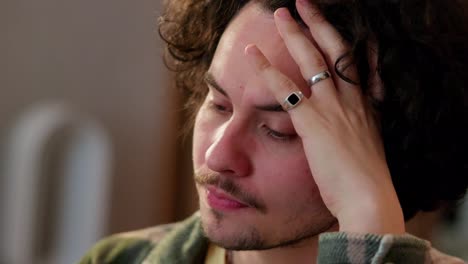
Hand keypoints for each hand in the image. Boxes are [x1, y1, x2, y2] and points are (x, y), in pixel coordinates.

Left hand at [245, 0, 404, 233]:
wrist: (368, 198)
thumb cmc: (364, 182)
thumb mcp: (367, 149)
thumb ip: (358, 131)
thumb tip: (349, 130)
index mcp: (365, 107)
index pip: (358, 63)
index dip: (348, 41)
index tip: (337, 26)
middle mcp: (351, 100)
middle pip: (335, 50)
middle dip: (318, 24)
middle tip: (302, 4)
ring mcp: (332, 108)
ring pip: (312, 60)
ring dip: (295, 33)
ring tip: (280, 14)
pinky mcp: (313, 122)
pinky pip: (285, 88)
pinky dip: (266, 69)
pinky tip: (252, 55)